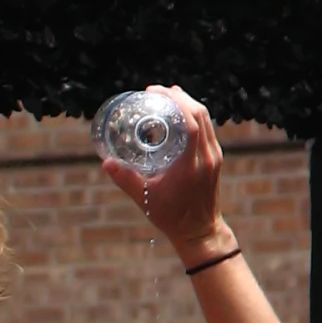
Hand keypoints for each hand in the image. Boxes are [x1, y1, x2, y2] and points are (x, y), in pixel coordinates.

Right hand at [101, 85, 233, 264]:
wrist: (199, 231)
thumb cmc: (172, 217)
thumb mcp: (145, 199)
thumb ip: (125, 179)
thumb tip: (106, 162)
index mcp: (189, 165)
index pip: (190, 122)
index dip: (175, 101)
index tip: (155, 92)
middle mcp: (206, 157)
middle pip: (200, 113)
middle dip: (180, 96)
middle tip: (158, 91)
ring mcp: (214, 157)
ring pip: (206, 119)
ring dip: (188, 103)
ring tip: (168, 97)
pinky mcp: (215, 158)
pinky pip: (207, 128)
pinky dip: (194, 116)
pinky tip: (180, 115)